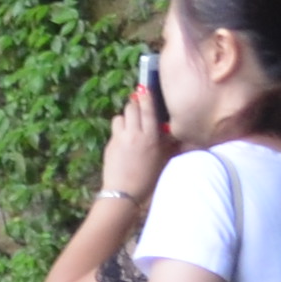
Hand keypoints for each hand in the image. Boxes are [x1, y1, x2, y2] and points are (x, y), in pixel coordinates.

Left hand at [95, 80, 170, 209]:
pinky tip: (125, 138)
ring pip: (120, 117)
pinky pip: (115, 129)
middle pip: (131, 108)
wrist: (124, 193)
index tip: (144, 87)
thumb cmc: (149, 180)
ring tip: (132, 125)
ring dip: (126, 117)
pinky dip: (120, 129)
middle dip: (134, 104)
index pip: (148, 111)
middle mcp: (134, 135)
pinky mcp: (109, 145)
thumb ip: (167, 143)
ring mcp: (119, 139)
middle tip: (138, 104)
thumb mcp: (164, 160)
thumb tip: (171, 131)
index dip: (146, 97)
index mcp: (150, 138)